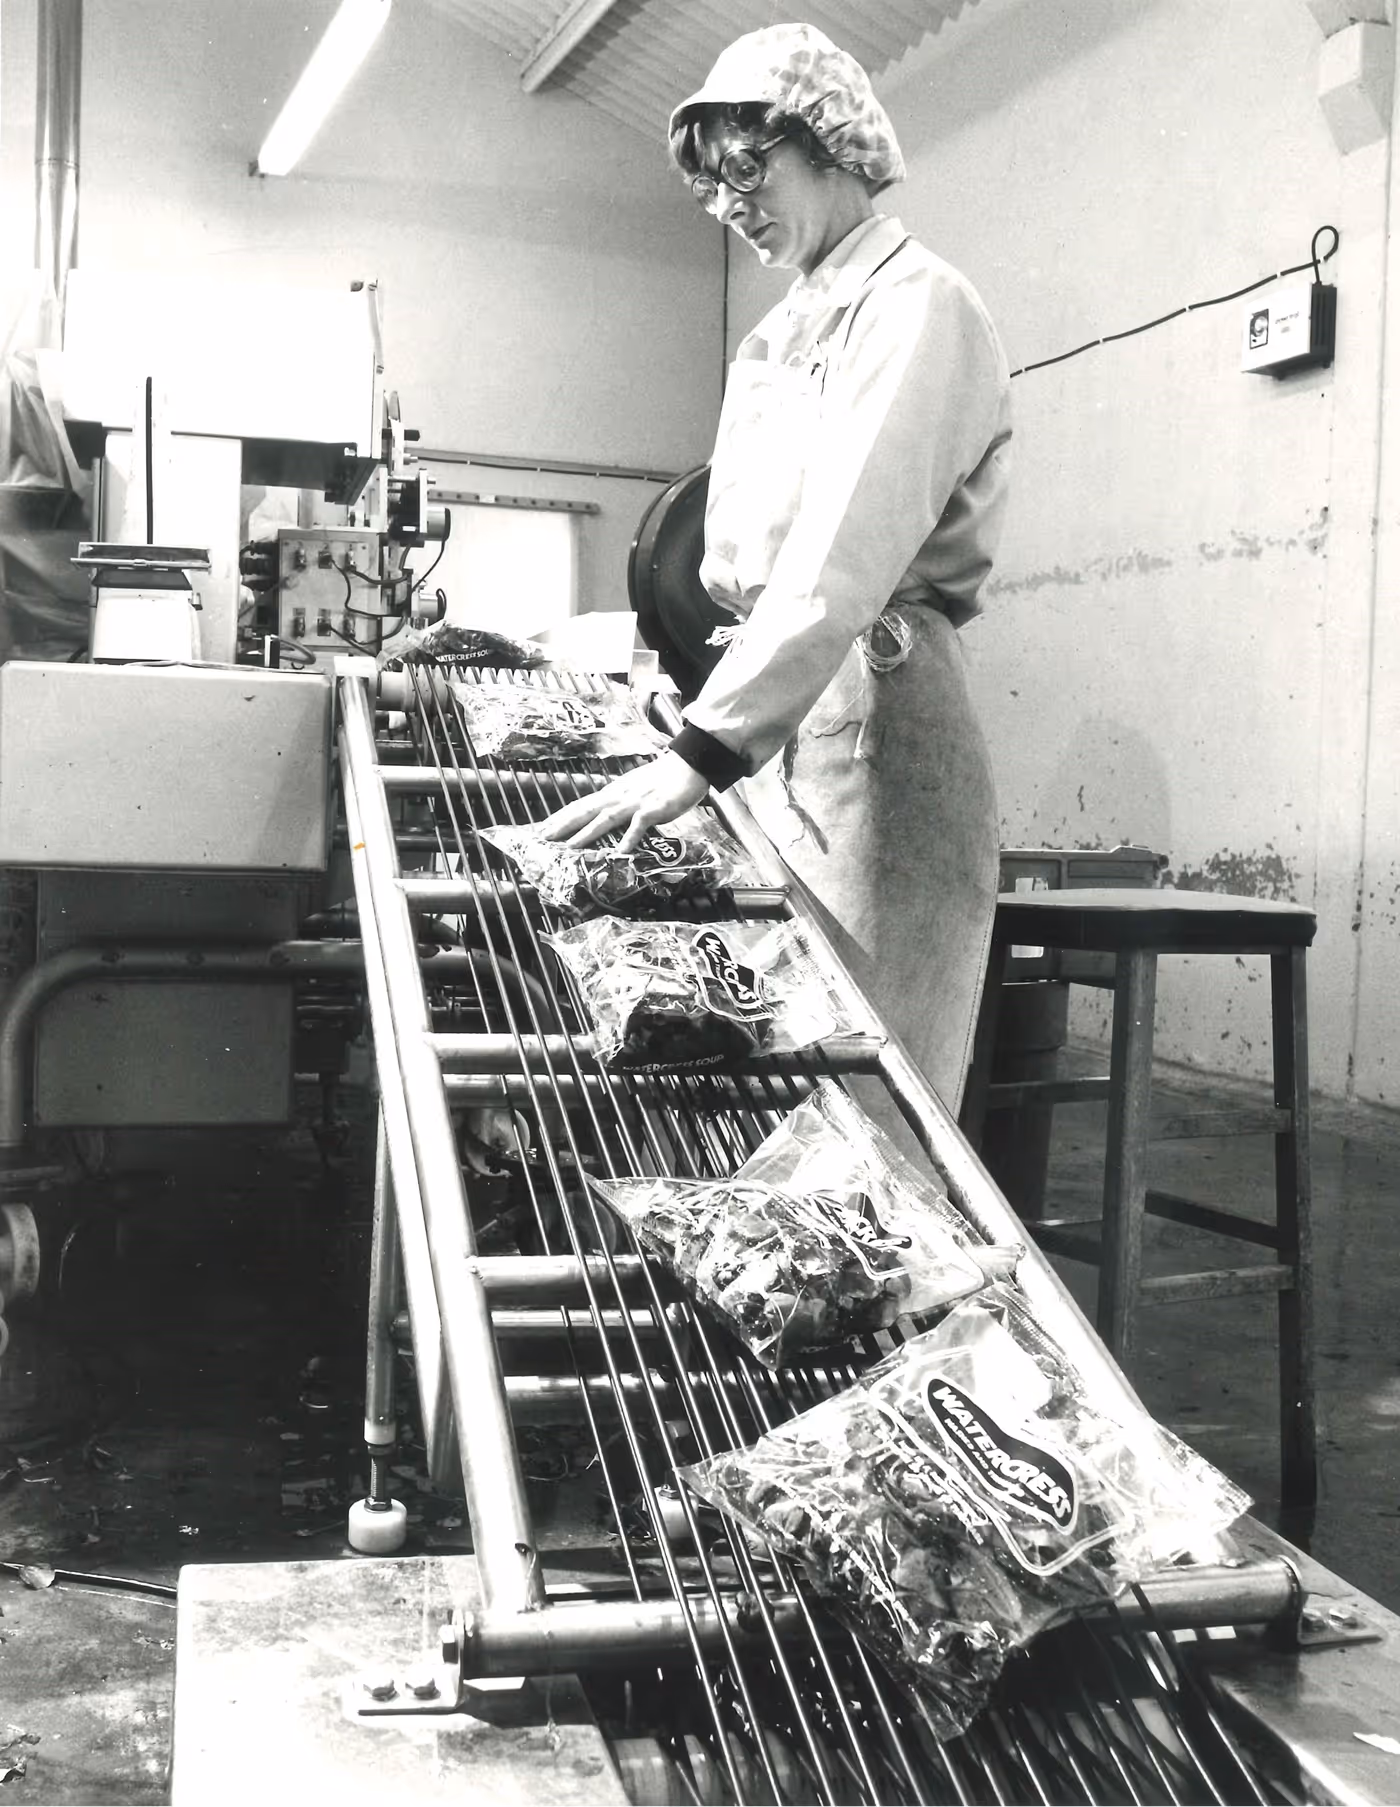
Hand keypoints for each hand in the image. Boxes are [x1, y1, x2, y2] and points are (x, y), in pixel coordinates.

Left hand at [539, 751, 710, 850]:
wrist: (688, 765)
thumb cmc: (662, 779)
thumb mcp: (634, 789)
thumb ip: (619, 802)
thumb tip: (604, 816)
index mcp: (612, 793)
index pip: (580, 805)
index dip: (560, 817)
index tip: (541, 828)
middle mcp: (618, 797)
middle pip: (585, 811)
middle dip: (562, 825)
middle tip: (541, 838)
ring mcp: (635, 803)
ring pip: (605, 819)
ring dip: (586, 833)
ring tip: (569, 847)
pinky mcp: (653, 809)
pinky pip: (638, 826)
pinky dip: (628, 839)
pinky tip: (619, 853)